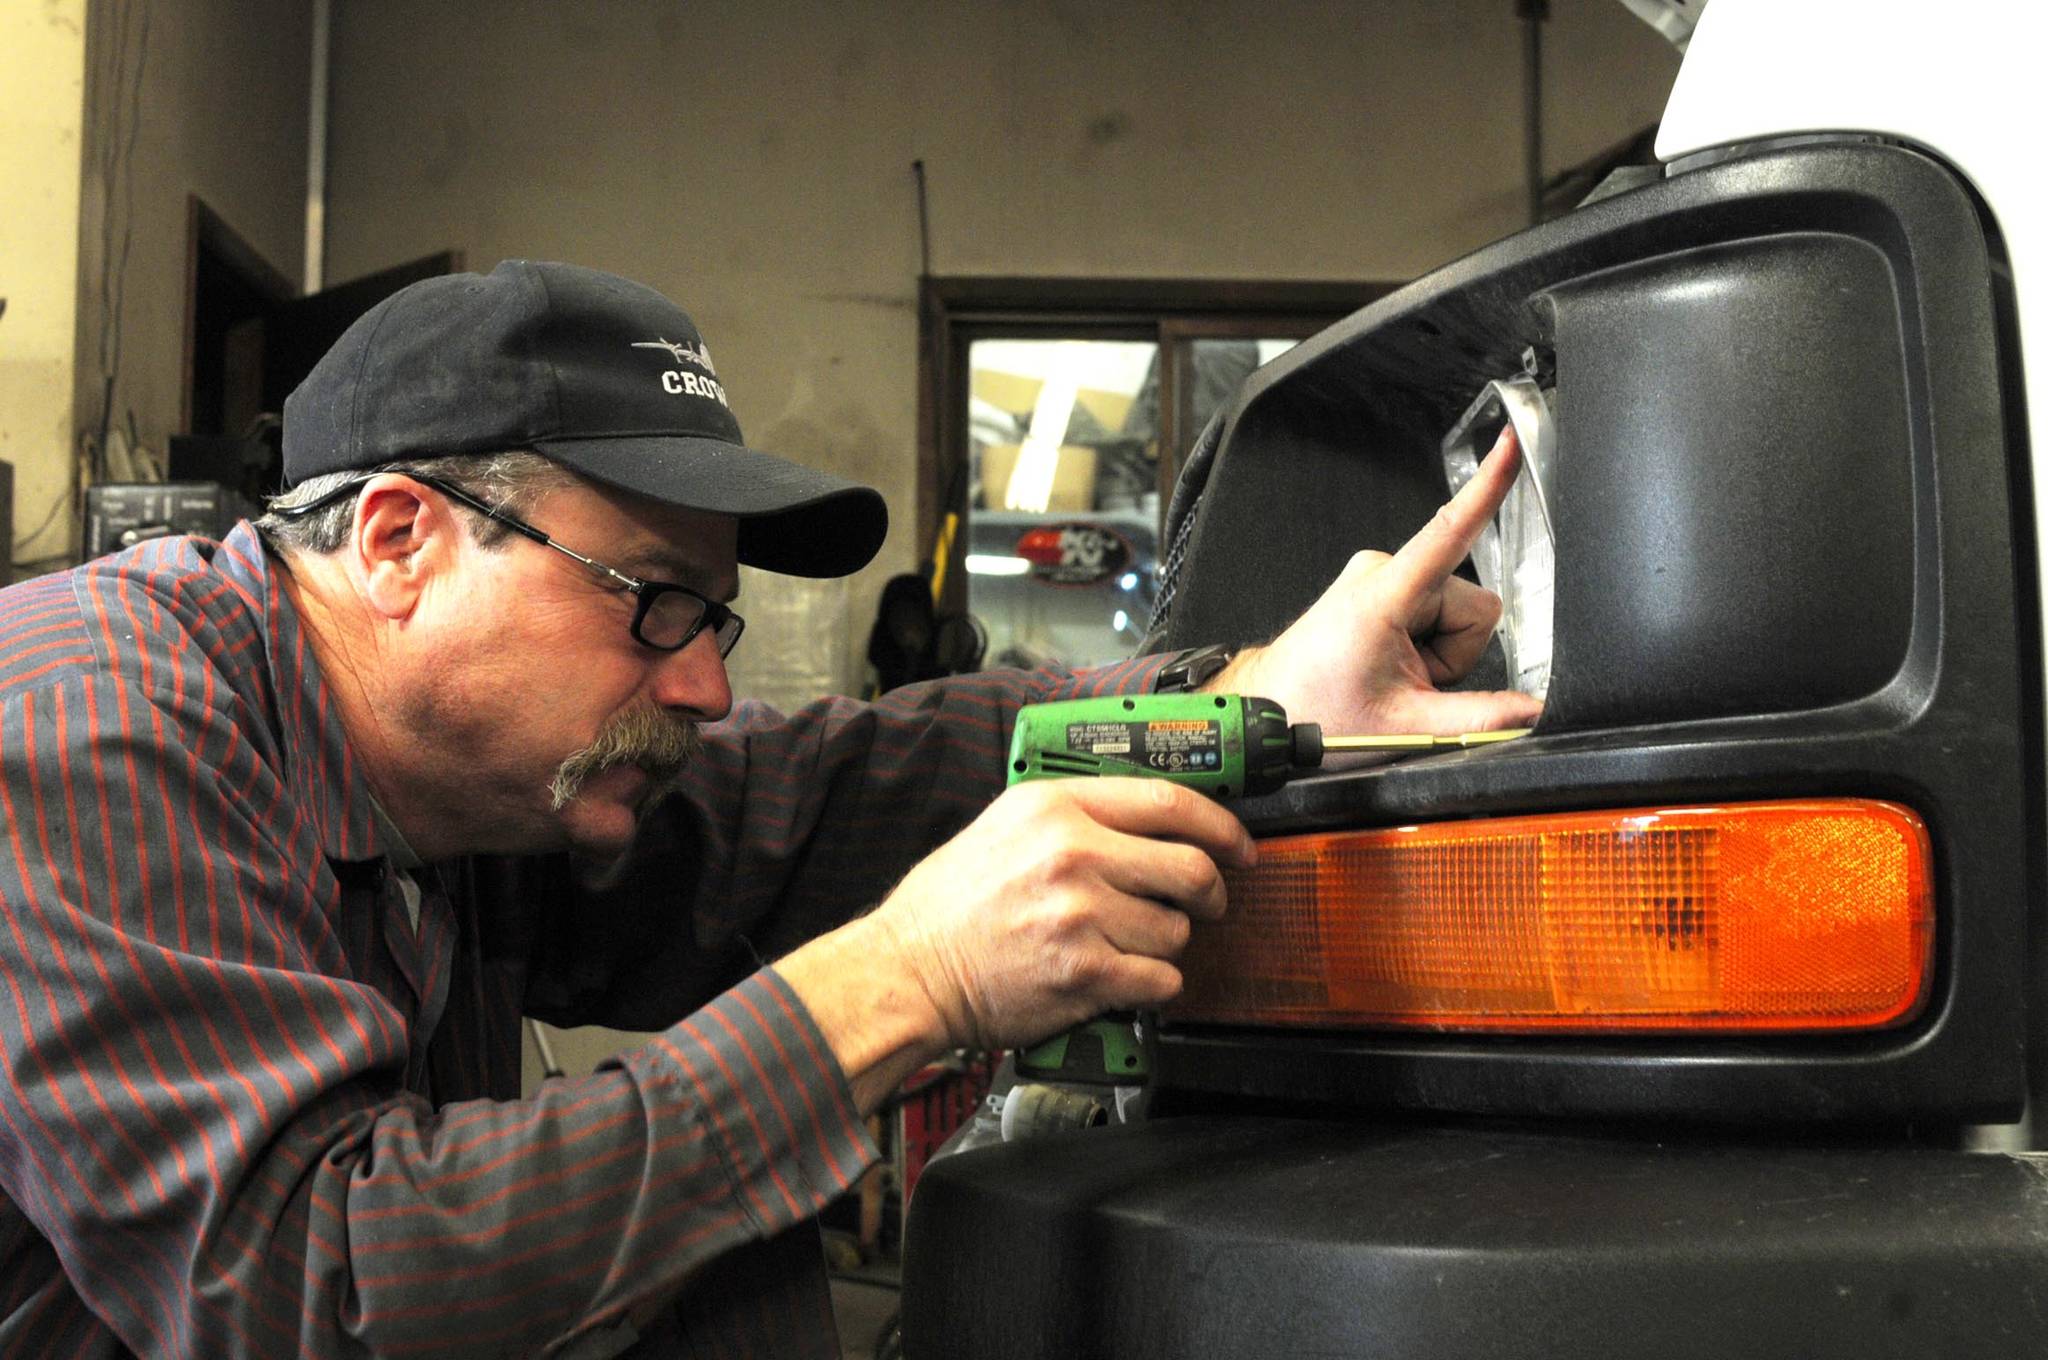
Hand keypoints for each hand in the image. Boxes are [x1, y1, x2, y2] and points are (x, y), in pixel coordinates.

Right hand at [873, 778, 1254, 1048]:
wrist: (909, 970)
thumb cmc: (952, 906)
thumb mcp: (1007, 826)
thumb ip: (1078, 816)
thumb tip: (1154, 824)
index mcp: (1057, 807)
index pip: (1170, 803)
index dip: (1221, 826)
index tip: (1237, 845)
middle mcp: (1073, 854)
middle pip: (1190, 867)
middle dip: (1212, 892)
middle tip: (1208, 903)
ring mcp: (1081, 914)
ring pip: (1176, 930)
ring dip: (1167, 943)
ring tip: (1131, 945)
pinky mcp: (1085, 971)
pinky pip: (1161, 979)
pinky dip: (1154, 985)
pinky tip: (1123, 978)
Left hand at [1220, 424, 1543, 739]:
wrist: (1272, 709)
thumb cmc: (1317, 709)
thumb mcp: (1404, 726)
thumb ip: (1478, 720)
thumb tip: (1530, 713)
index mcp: (1386, 593)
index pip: (1450, 530)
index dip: (1488, 486)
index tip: (1511, 444)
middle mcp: (1384, 570)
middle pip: (1472, 606)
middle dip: (1455, 653)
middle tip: (1413, 683)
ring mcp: (1381, 575)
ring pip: (1457, 613)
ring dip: (1441, 652)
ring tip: (1398, 675)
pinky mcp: (1382, 585)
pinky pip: (1436, 613)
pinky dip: (1428, 646)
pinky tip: (1395, 664)